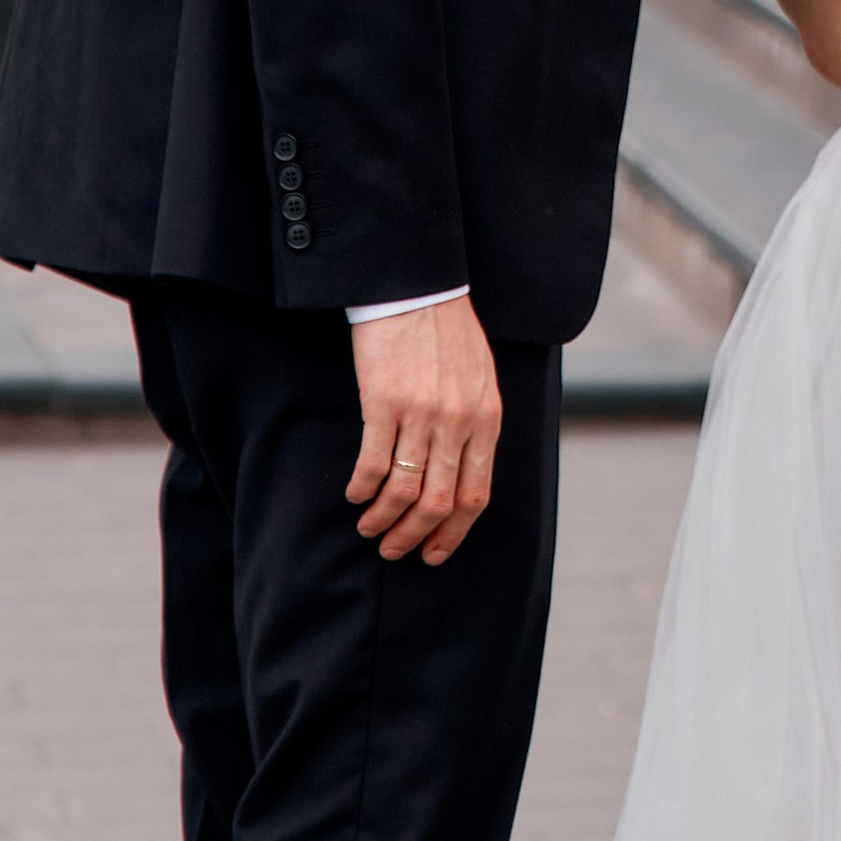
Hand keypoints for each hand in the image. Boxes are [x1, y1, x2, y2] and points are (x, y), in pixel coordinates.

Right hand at [346, 295, 500, 564]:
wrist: (419, 287)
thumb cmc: (448, 332)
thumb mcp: (481, 378)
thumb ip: (477, 423)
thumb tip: (465, 471)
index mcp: (487, 419)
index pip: (474, 495)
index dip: (452, 532)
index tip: (433, 553)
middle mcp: (458, 422)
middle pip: (438, 503)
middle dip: (412, 536)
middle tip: (393, 550)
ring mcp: (421, 414)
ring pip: (403, 491)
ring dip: (383, 519)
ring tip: (369, 528)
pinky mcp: (384, 402)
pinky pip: (373, 464)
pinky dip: (362, 488)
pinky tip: (354, 495)